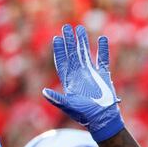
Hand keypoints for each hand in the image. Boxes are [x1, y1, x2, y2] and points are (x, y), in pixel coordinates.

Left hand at [43, 24, 123, 141]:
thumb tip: (43, 92)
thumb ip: (57, 99)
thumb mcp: (69, 107)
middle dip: (70, 41)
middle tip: (66, 28)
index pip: (62, 62)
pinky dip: (103, 49)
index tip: (57, 38)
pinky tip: (102, 39)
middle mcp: (79, 75)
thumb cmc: (85, 115)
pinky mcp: (104, 76)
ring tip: (80, 29)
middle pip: (73, 54)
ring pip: (86, 54)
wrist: (103, 119)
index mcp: (70, 81)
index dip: (60, 51)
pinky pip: (103, 59)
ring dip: (83, 42)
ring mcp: (92, 74)